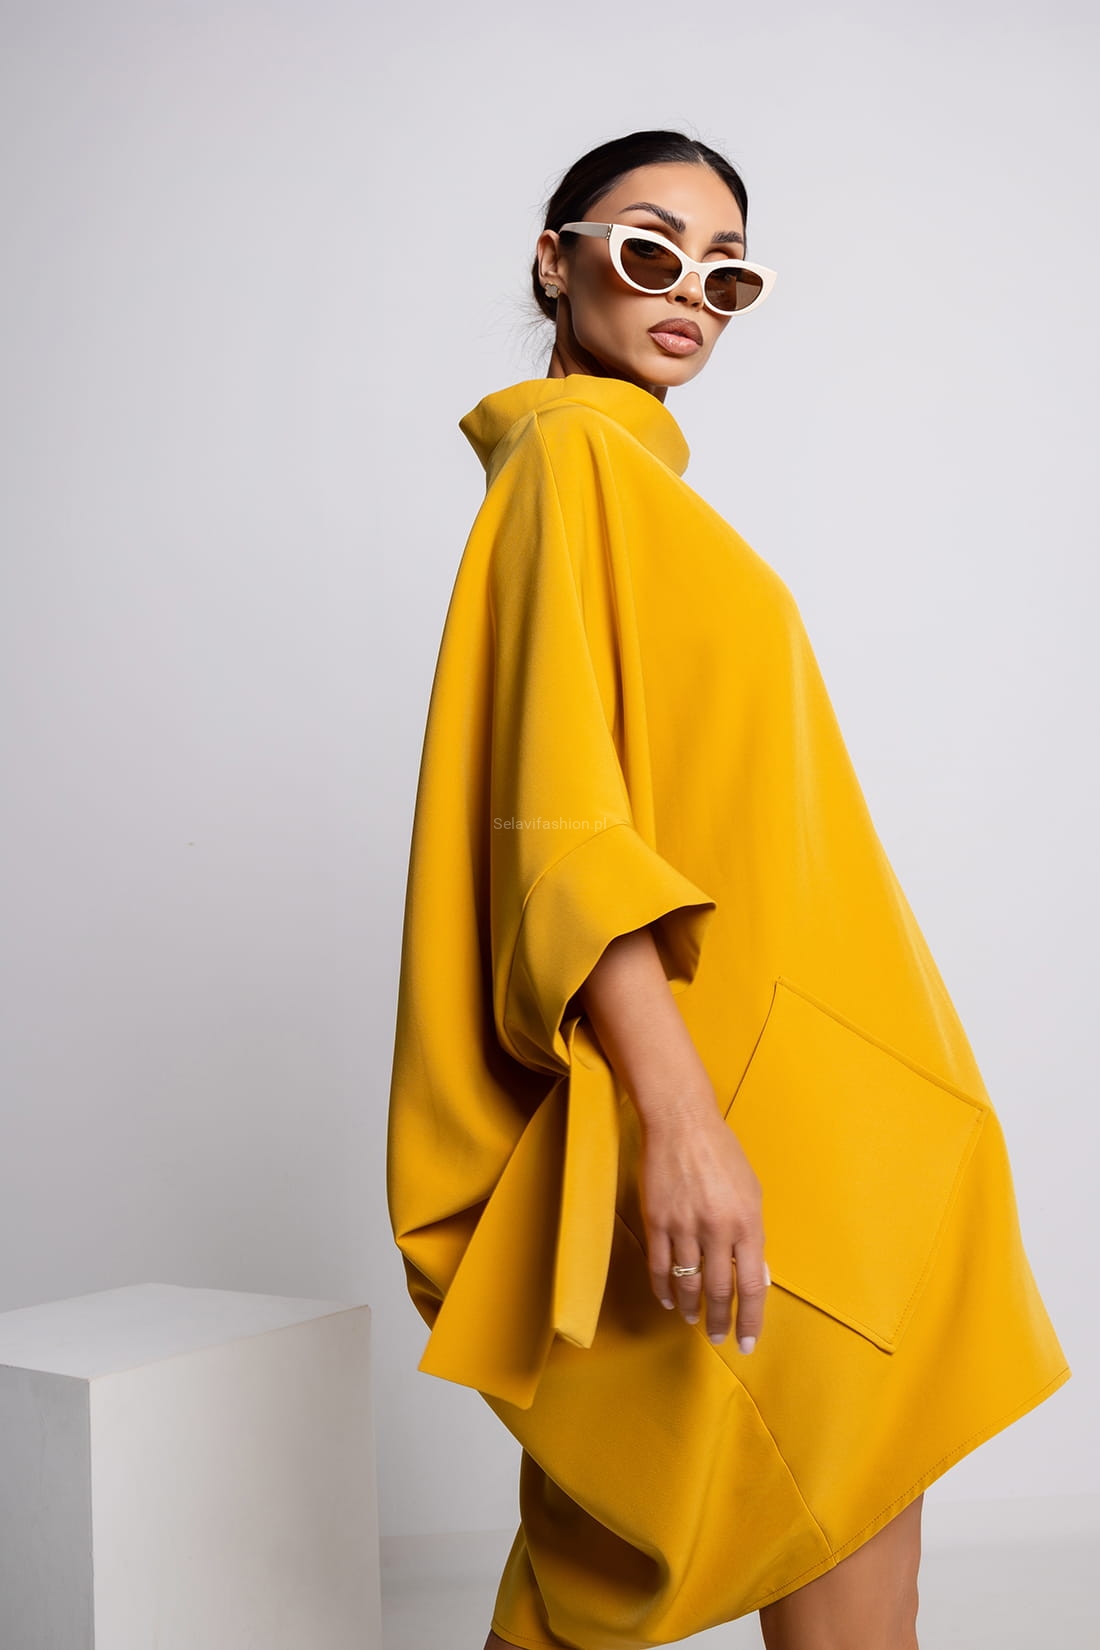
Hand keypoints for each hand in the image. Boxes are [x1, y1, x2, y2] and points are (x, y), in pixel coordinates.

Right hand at [639, 1099, 766, 1351]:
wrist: (681, 1122)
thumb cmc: (722, 1153)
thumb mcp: (752, 1191)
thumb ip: (753, 1235)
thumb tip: (754, 1275)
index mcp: (747, 1222)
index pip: (751, 1285)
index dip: (750, 1319)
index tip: (747, 1342)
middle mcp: (716, 1229)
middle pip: (720, 1290)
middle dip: (721, 1320)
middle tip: (719, 1337)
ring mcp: (683, 1226)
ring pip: (687, 1282)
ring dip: (691, 1307)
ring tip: (693, 1320)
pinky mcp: (656, 1220)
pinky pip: (659, 1265)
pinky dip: (663, 1288)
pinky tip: (667, 1299)